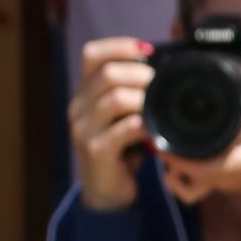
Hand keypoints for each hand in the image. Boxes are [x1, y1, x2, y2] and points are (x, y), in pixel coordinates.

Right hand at [69, 33, 152, 210]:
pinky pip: (125, 129)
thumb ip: (132, 94)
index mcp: (84, 94)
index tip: (148, 50)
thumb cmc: (121, 151)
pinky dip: (145, 125)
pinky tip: (155, 130)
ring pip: (115, 99)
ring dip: (144, 99)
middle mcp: (78, 107)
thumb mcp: (122, 117)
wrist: (107, 194)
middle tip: (162, 85)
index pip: (92, 54)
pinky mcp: (96, 150)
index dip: (120, 45)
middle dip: (141, 74)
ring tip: (160, 106)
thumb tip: (161, 69)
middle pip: (107, 74)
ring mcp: (84, 129)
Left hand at [159, 55, 240, 211]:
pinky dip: (187, 171)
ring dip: (173, 164)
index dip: (165, 144)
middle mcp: (221, 178)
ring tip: (170, 136)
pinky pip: (197, 183)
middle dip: (164, 150)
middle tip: (159, 124)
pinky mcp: (227, 183)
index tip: (158, 122)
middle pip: (176, 172)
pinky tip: (189, 150)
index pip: (182, 162)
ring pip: (184, 182)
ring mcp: (223, 184)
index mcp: (230, 163)